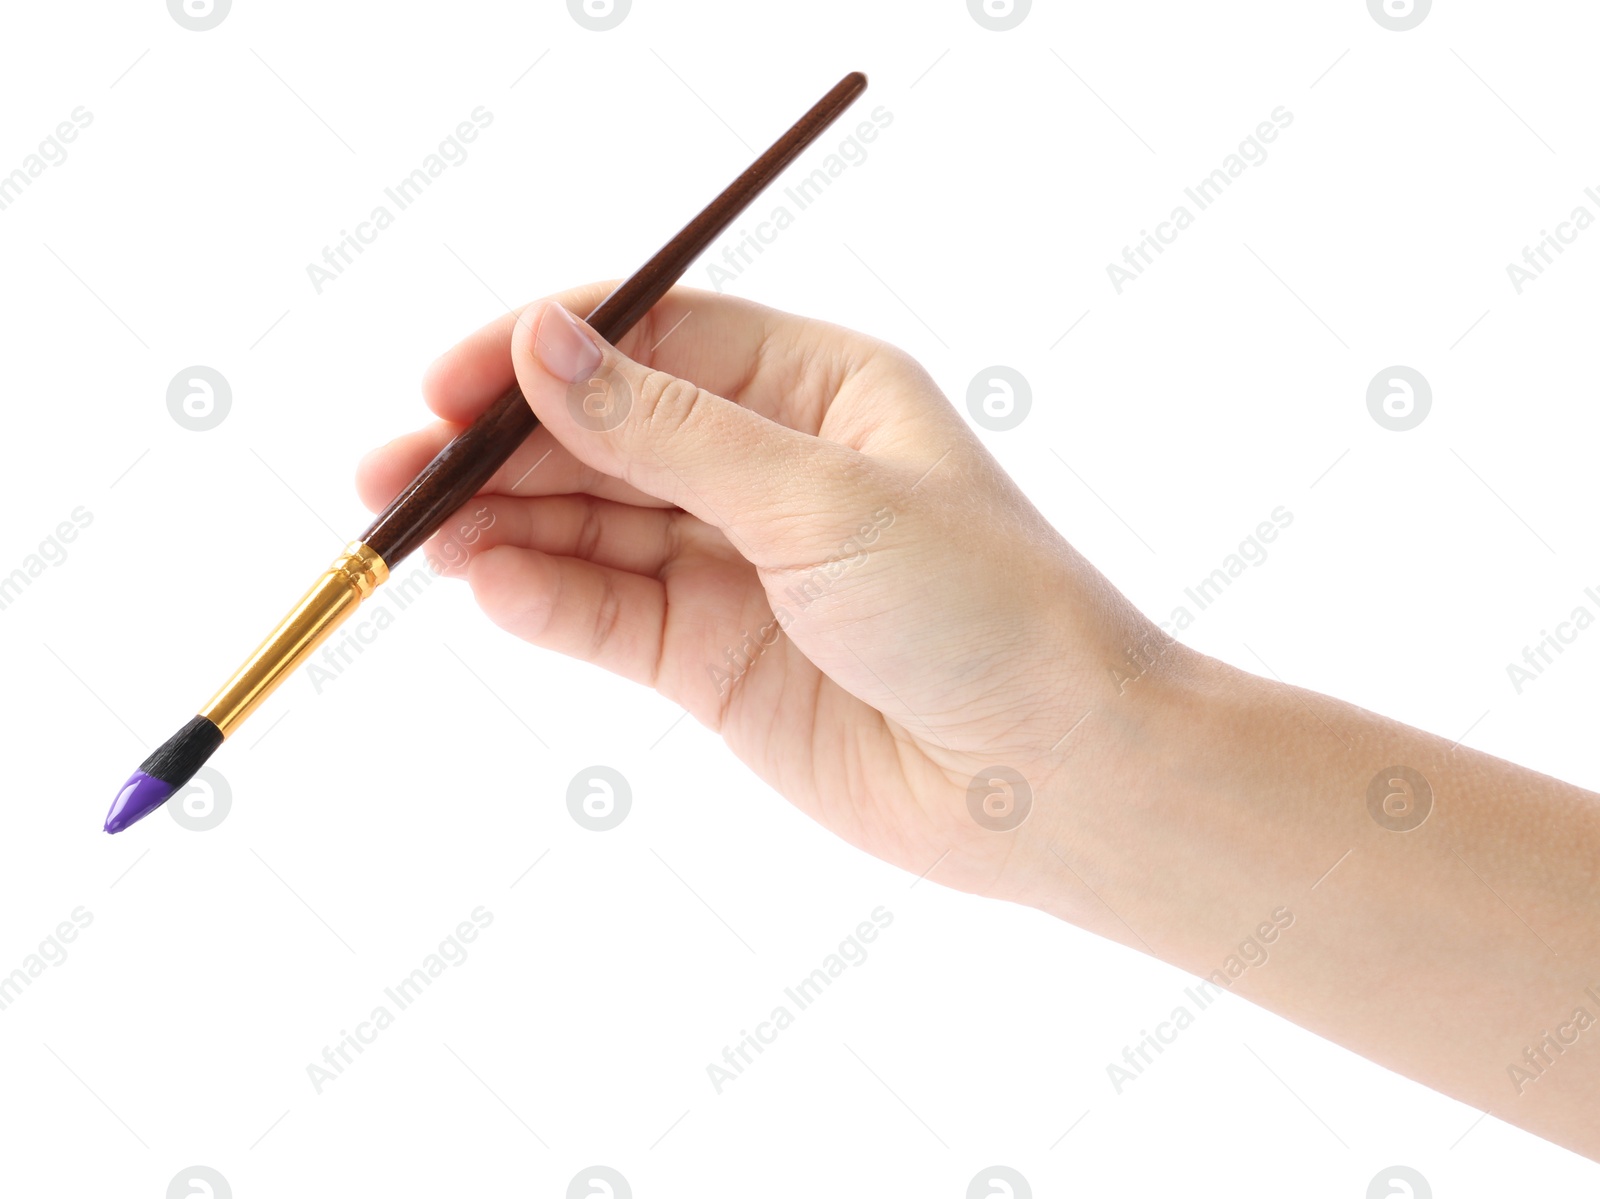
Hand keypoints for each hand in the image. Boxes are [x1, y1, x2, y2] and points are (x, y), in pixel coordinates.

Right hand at [357, 283, 1168, 909]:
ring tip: (420, 533)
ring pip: (592, 524)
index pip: (653, 334)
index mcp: (816, 386)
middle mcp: (769, 466)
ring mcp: (736, 565)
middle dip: (500, 447)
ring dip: (504, 525)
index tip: (449, 378)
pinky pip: (608, 613)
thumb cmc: (981, 608)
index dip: (545, 349)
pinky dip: (545, 598)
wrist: (1051, 775)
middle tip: (394, 469)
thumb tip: (540, 345)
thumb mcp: (820, 497)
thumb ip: (667, 431)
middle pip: (604, 433)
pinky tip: (488, 586)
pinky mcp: (714, 659)